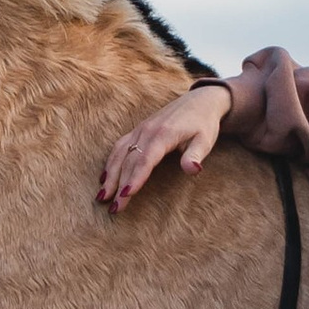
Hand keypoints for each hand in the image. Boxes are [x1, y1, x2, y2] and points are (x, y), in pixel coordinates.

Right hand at [100, 82, 231, 211]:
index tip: (126, 195)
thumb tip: (192, 170)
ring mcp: (140, 129)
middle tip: (113, 208)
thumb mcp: (205, 140)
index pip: (145, 160)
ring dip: (110, 176)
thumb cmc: (203, 123)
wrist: (199, 101)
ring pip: (120, 154)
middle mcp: (147, 131)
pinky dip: (111, 163)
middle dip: (119, 185)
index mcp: (163, 134)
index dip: (135, 178)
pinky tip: (105, 178)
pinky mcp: (138, 130)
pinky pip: (120, 147)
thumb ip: (196, 155)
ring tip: (102, 197)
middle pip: (129, 161)